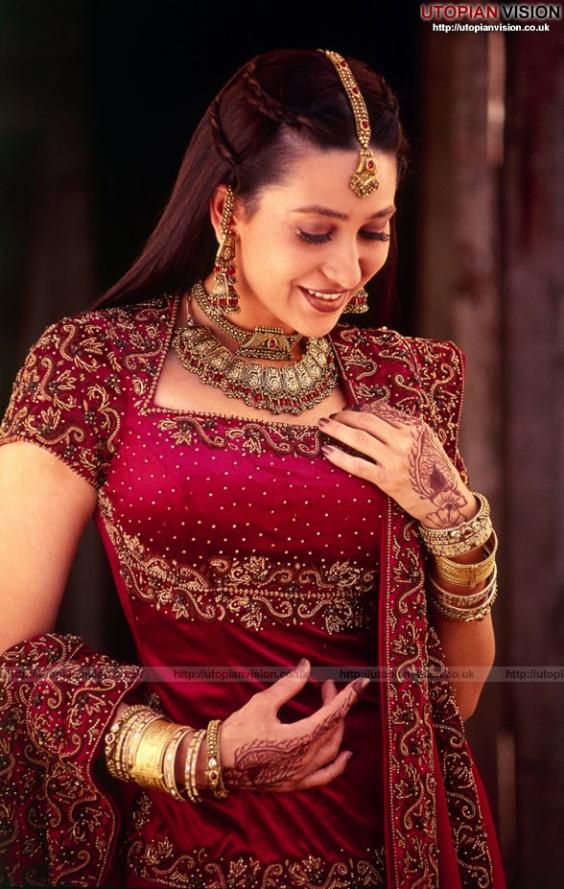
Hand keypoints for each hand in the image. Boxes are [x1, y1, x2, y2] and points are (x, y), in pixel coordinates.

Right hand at [218, 659, 368, 791]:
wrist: (217, 764)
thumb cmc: (238, 732)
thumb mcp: (262, 704)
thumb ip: (288, 686)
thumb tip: (305, 666)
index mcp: (298, 739)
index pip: (333, 714)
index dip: (348, 696)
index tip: (362, 682)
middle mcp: (304, 760)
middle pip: (333, 730)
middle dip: (336, 705)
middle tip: (327, 687)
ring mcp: (301, 775)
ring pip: (332, 750)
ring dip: (337, 728)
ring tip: (333, 710)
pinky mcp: (294, 784)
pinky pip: (324, 776)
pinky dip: (338, 766)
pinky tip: (345, 756)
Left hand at [318, 403, 475, 527]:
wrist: (446, 501)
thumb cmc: (433, 469)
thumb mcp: (425, 441)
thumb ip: (404, 427)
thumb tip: (374, 413)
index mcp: (415, 427)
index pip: (380, 411)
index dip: (359, 408)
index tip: (346, 410)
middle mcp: (405, 440)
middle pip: (366, 421)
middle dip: (344, 416)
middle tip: (330, 417)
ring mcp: (396, 460)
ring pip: (359, 439)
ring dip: (337, 430)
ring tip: (322, 426)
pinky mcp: (388, 480)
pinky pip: (358, 465)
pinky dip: (340, 457)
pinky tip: (327, 451)